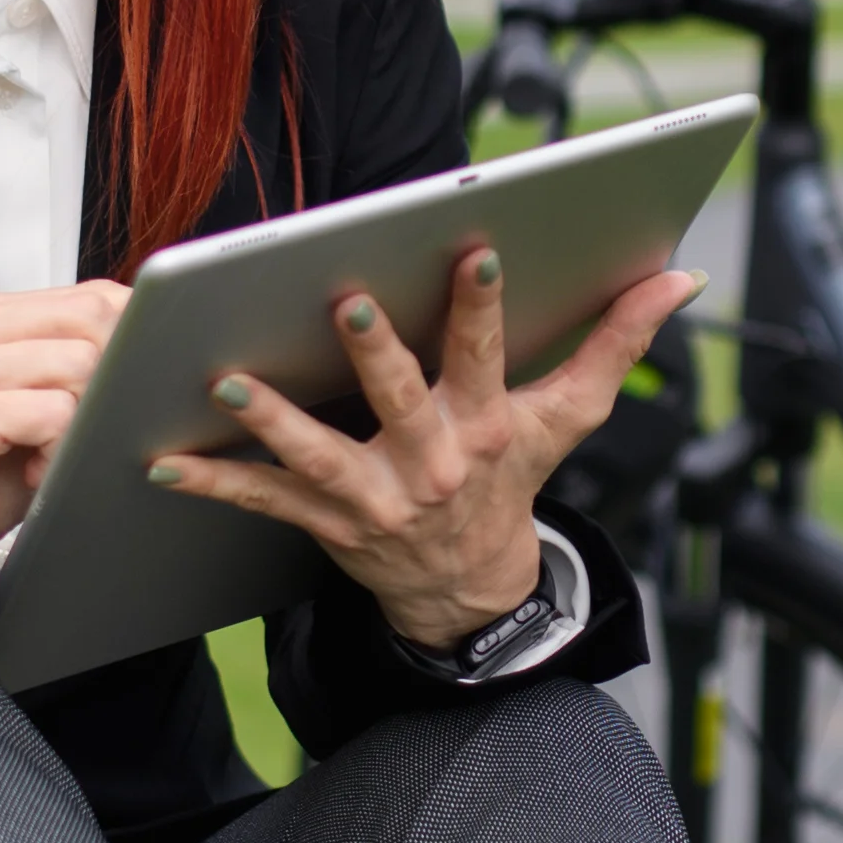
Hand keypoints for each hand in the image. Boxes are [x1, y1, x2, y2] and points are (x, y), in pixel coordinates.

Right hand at [0, 279, 131, 621]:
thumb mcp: (17, 417)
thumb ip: (65, 381)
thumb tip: (147, 365)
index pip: (88, 296)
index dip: (132, 341)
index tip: (133, 389)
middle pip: (93, 319)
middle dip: (114, 381)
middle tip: (89, 431)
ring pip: (79, 364)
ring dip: (83, 421)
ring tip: (48, 457)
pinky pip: (52, 412)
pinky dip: (58, 451)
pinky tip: (31, 474)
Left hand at [155, 246, 696, 650]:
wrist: (469, 590)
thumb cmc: (511, 482)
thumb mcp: (569, 419)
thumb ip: (618, 342)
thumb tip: (680, 278)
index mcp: (486, 425)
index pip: (489, 354)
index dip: (483, 306)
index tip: (473, 251)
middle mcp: (431, 462)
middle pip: (402, 397)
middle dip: (373, 350)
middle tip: (341, 300)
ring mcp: (375, 498)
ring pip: (318, 454)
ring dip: (271, 417)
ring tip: (225, 378)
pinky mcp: (327, 523)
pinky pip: (263, 500)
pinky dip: (213, 480)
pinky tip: (162, 457)